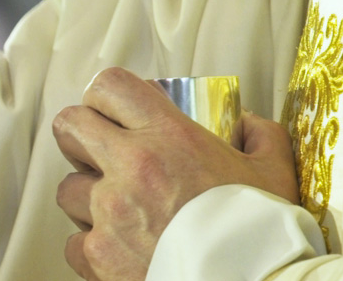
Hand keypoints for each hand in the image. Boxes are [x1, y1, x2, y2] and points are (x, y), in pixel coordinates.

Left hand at [52, 67, 298, 280]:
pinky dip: (91, 247)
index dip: (105, 96)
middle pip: (69, 125)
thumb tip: (246, 123)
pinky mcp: (97, 255)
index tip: (115, 112)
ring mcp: (109, 211)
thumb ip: (260, 138)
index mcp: (168, 137)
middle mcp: (130, 167)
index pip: (110, 86)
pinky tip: (120, 250)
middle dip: (80, 136)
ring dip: (88, 198)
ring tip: (119, 212)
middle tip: (101, 153)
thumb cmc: (262, 236)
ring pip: (68, 188)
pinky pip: (73, 242)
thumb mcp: (274, 174)